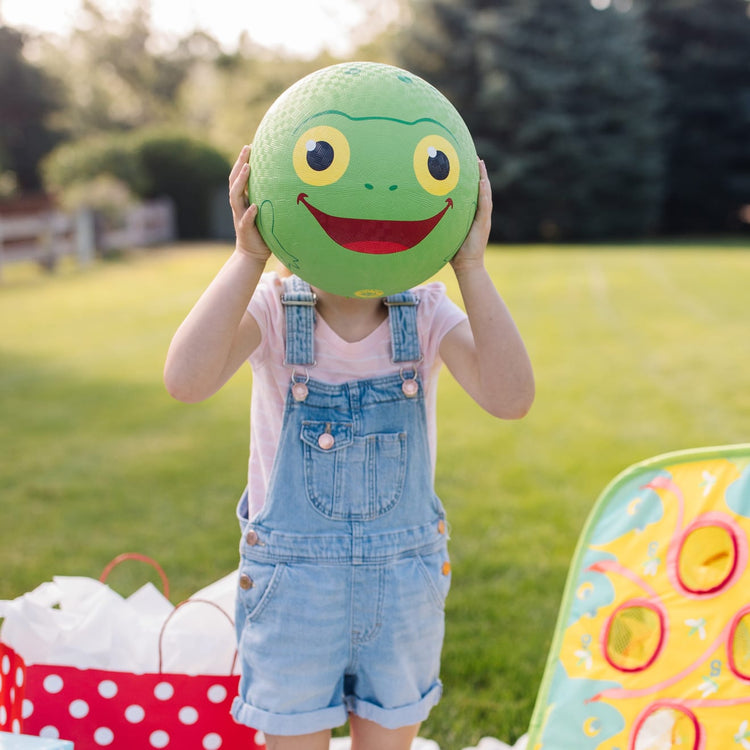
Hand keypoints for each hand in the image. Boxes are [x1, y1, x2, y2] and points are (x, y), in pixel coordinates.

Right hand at [229, 145, 271, 262]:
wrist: (252, 254)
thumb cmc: (261, 231)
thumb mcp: (265, 211)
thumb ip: (268, 198)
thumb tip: (285, 183)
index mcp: (242, 200)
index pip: (239, 177)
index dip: (242, 161)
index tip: (249, 146)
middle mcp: (238, 206)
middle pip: (234, 181)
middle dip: (239, 163)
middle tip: (247, 148)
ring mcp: (239, 217)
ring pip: (235, 197)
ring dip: (241, 182)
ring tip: (248, 168)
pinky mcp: (244, 230)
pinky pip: (246, 220)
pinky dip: (249, 213)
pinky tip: (254, 206)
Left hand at [450, 158, 491, 273]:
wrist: (466, 266)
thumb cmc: (454, 252)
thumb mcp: (446, 232)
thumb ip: (440, 223)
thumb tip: (421, 216)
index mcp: (473, 215)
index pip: (474, 194)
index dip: (473, 180)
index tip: (469, 165)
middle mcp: (480, 215)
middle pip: (482, 190)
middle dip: (480, 174)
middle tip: (477, 158)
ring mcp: (484, 219)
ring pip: (485, 194)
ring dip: (483, 179)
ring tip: (481, 165)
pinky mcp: (484, 224)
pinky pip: (485, 205)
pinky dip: (483, 193)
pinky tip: (482, 181)